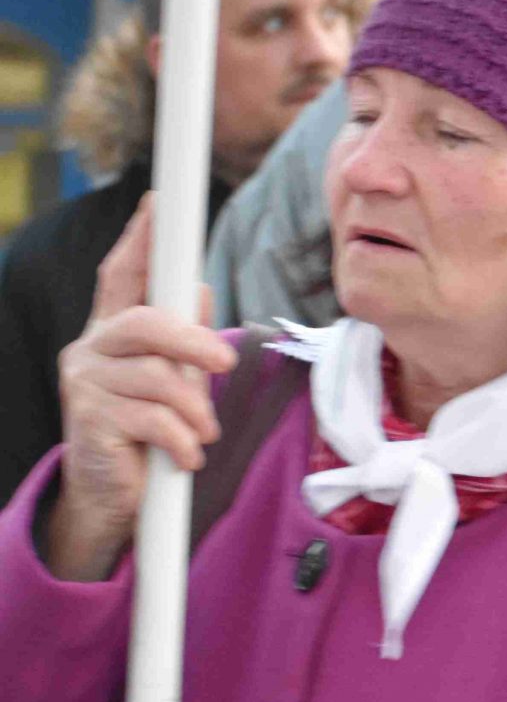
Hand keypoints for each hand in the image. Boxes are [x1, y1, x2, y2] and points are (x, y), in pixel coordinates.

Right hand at [46, 198, 235, 580]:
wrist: (110, 498)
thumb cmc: (147, 435)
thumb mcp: (171, 384)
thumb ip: (182, 342)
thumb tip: (199, 290)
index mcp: (112, 334)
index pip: (121, 275)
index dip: (142, 241)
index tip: (160, 203)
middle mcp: (90, 349)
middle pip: (144, 322)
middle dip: (192, 341)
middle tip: (226, 365)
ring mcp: (85, 384)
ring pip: (157, 378)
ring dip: (194, 411)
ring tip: (201, 434)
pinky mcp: (89, 420)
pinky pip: (153, 420)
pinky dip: (182, 442)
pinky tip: (184, 457)